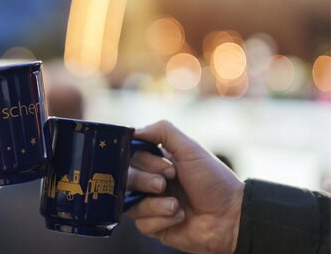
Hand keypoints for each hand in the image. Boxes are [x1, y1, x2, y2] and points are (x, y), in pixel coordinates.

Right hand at [125, 120, 243, 253]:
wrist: (231, 216)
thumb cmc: (214, 181)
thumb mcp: (190, 149)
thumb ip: (163, 131)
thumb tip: (133, 131)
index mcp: (157, 163)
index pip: (131, 157)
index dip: (143, 162)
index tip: (166, 167)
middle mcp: (151, 183)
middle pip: (126, 179)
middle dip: (145, 181)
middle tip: (165, 184)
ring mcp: (152, 205)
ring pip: (130, 203)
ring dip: (154, 203)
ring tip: (176, 205)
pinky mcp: (155, 227)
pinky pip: (142, 224)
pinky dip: (161, 220)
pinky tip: (179, 217)